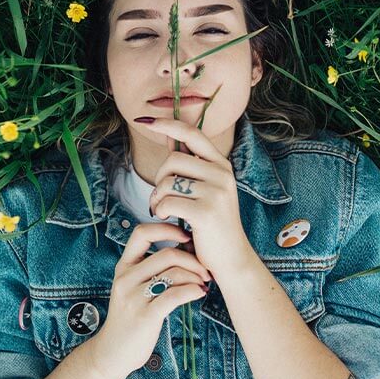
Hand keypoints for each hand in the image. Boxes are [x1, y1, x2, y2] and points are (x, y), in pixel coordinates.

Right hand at [92, 222, 210, 377]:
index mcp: (123, 267)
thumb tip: (183, 251)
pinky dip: (193, 291)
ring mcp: (134, 297)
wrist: (112, 352)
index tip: (186, 236)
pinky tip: (200, 293)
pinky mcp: (145, 315)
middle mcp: (126, 278)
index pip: (142, 232)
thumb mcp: (131, 288)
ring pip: (174, 273)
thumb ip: (148, 269)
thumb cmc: (129, 317)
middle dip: (192, 259)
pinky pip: (175, 295)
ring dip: (196, 276)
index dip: (167, 228)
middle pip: (167, 254)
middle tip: (205, 269)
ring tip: (204, 283)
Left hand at [136, 116, 255, 281]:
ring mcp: (216, 192)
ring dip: (157, 197)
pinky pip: (168, 201)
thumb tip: (170, 137)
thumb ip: (190, 167)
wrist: (231, 259)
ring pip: (168, 181)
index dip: (168, 124)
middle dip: (159, 178)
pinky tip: (167, 220)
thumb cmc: (212, 225)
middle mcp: (222, 173)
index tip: (148, 119)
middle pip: (173, 159)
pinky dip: (160, 211)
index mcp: (221, 165)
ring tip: (163, 210)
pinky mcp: (206, 211)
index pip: (193, 133)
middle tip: (161, 198)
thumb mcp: (206, 190)